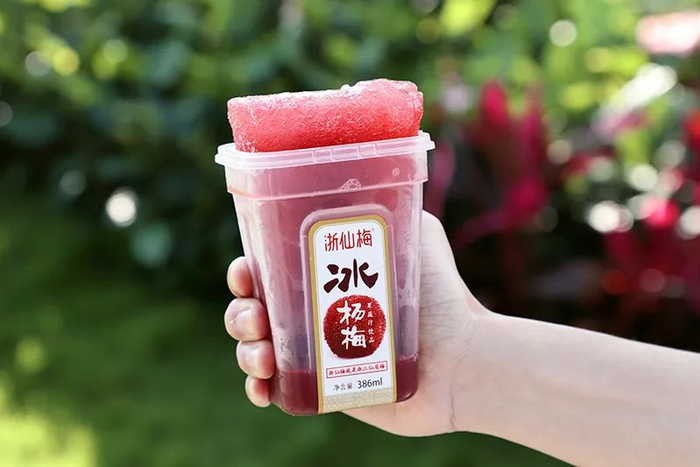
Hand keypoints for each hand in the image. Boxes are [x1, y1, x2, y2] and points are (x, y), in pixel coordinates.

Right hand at [224, 212, 488, 435]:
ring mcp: (318, 354)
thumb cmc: (442, 294)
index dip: (246, 271)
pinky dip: (258, 389)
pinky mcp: (325, 391)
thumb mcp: (416, 231)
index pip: (270, 272)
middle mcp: (316, 314)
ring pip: (258, 350)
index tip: (244, 271)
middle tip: (256, 314)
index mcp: (327, 279)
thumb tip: (363, 177)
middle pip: (255, 310)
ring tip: (263, 355)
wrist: (462, 358)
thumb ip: (389, 203)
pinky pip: (277, 391)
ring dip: (246, 350)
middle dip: (240, 312)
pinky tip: (263, 388)